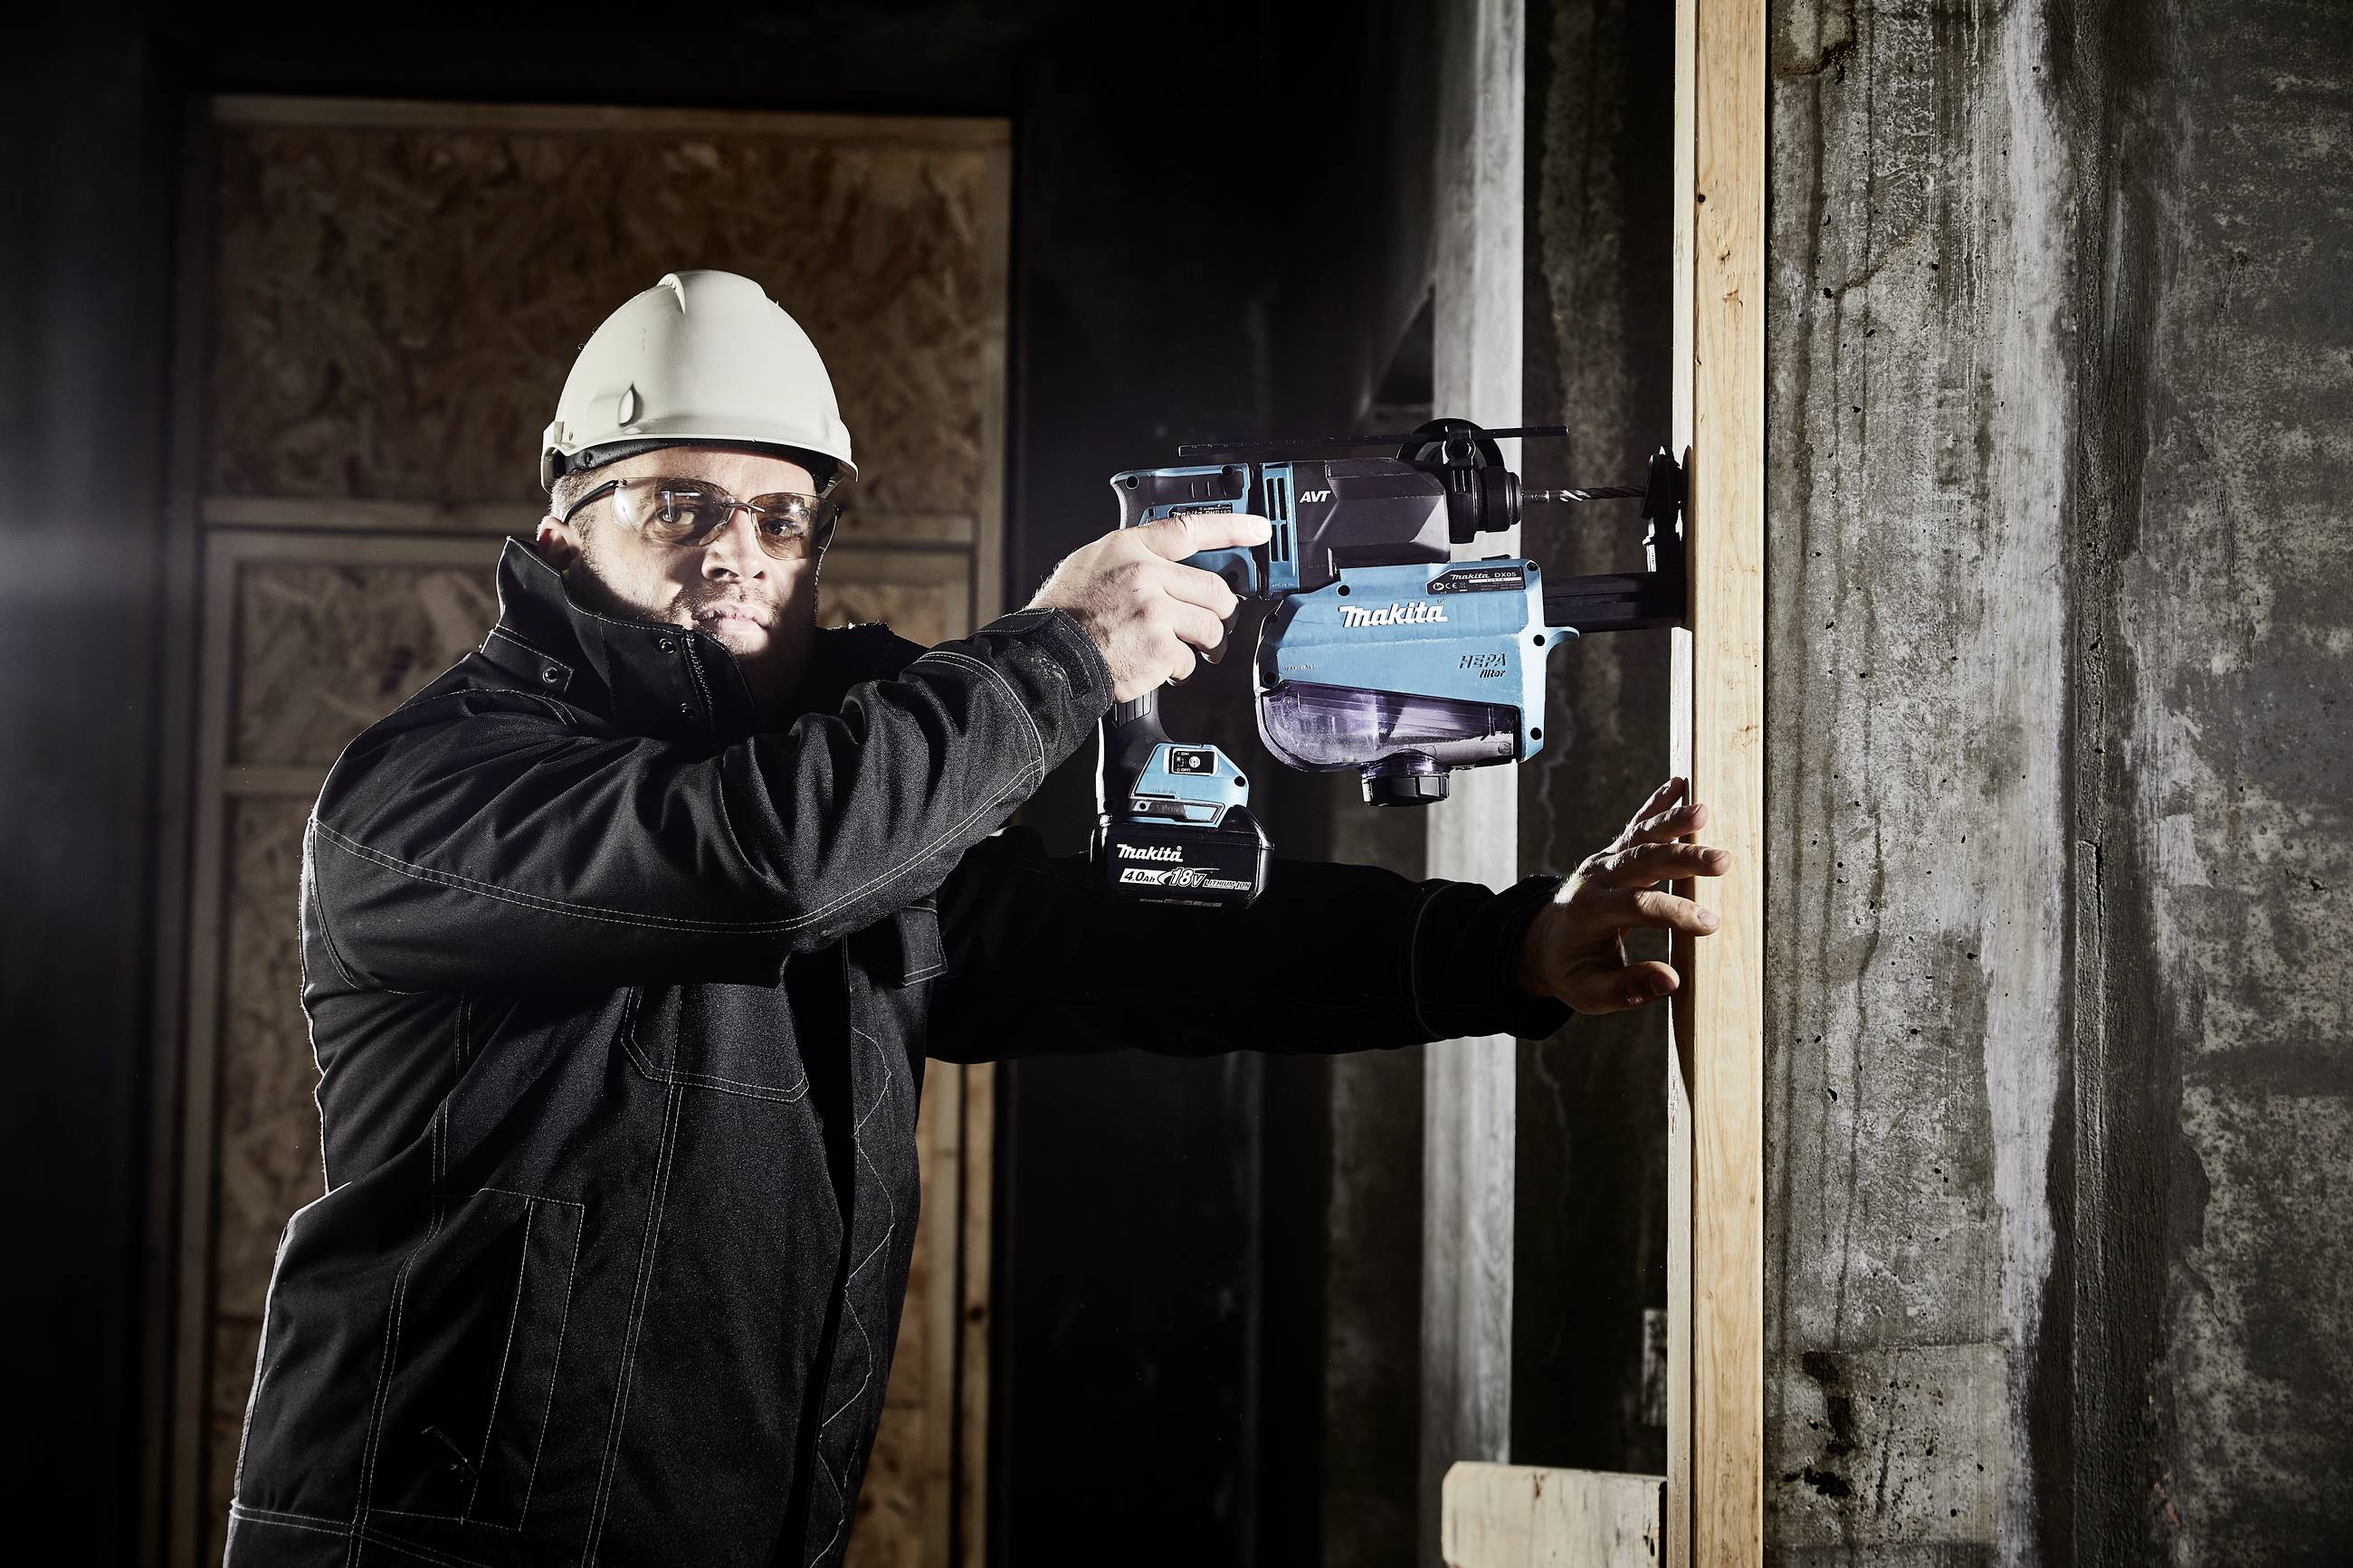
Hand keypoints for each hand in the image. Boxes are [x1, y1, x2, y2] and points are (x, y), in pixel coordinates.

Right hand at [1026, 512, 1269, 701]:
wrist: (1048, 656)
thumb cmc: (1065, 613)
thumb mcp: (1092, 562)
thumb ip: (1131, 556)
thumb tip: (1165, 562)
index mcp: (1130, 549)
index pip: (1191, 529)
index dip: (1232, 528)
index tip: (1259, 529)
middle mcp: (1146, 575)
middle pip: (1214, 590)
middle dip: (1220, 611)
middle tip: (1212, 622)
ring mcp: (1156, 612)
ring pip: (1210, 627)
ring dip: (1202, 645)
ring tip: (1180, 650)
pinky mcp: (1161, 648)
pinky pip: (1190, 660)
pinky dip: (1178, 670)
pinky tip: (1156, 668)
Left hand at [1512, 777, 1731, 1013]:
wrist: (1543, 942)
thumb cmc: (1571, 970)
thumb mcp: (1589, 992)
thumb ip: (1627, 989)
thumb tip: (1670, 981)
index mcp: (1590, 913)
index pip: (1637, 907)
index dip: (1674, 913)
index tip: (1710, 924)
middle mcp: (1597, 879)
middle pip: (1642, 862)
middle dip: (1682, 859)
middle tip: (1721, 861)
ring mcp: (1605, 861)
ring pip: (1640, 837)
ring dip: (1672, 822)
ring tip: (1703, 810)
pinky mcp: (1615, 853)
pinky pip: (1637, 825)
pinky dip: (1657, 804)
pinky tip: (1680, 784)